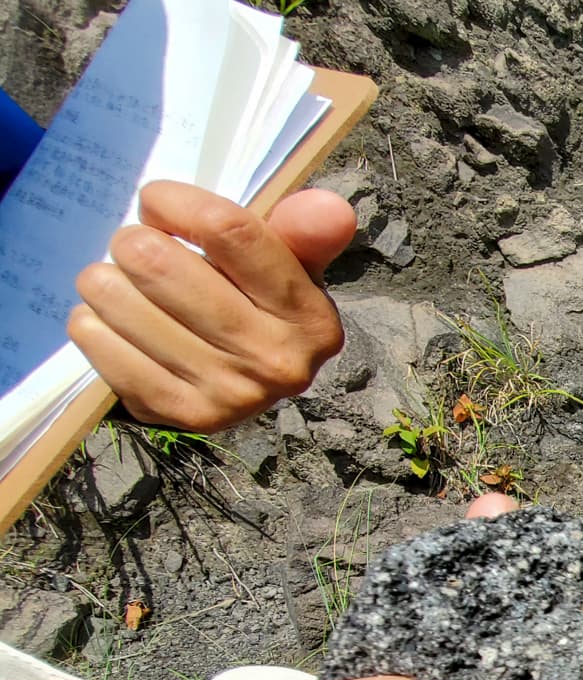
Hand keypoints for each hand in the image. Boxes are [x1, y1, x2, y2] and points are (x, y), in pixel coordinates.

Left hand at [67, 181, 355, 432]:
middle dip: (132, 242)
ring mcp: (227, 395)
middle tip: (140, 252)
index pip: (226, 229)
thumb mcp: (288, 265)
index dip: (174, 202)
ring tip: (130, 291)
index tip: (159, 203)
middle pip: (157, 262)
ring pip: (114, 296)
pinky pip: (95, 337)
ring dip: (107, 282)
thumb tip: (330, 206)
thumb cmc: (257, 305)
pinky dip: (92, 322)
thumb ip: (303, 229)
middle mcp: (277, 362)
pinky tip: (119, 325)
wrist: (243, 385)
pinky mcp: (176, 414)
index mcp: (309, 317)